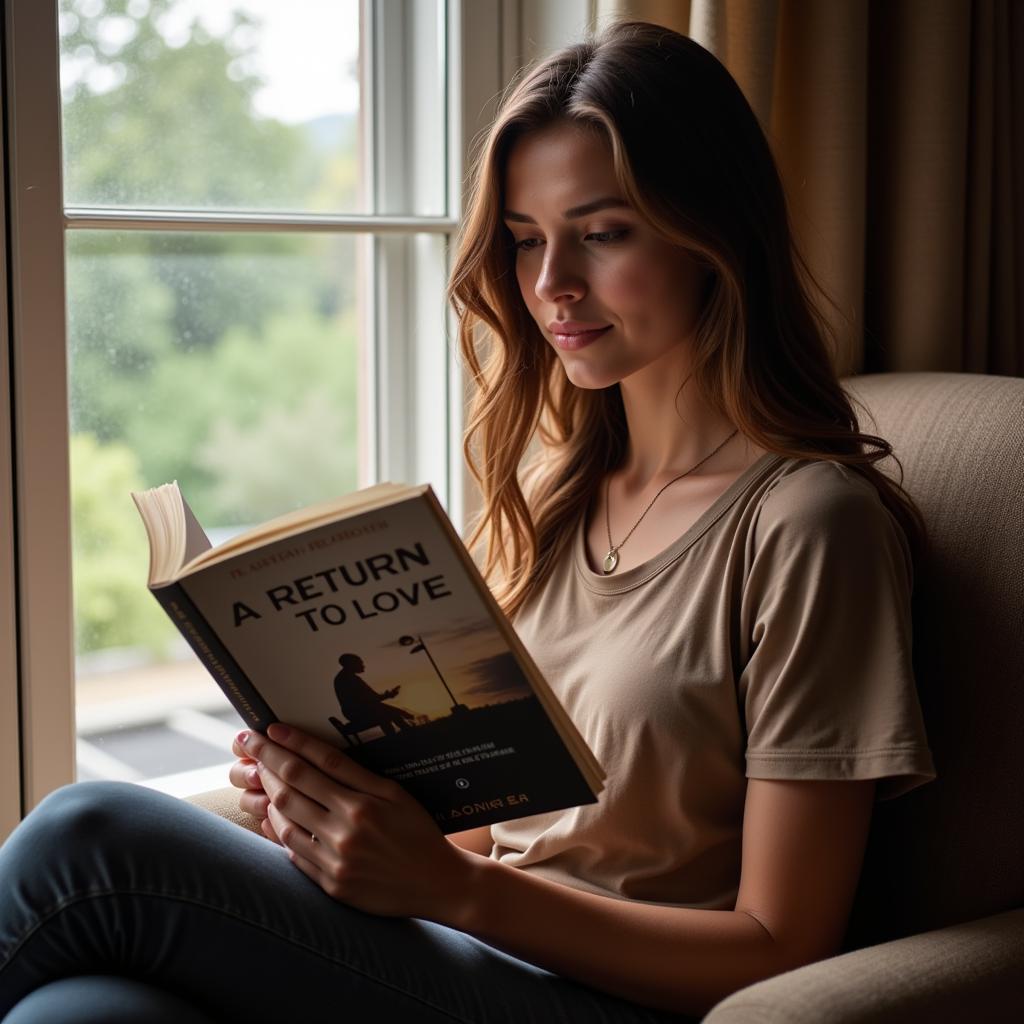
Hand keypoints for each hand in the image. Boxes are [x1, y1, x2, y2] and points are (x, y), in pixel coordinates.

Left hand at [235, 724, 480, 921]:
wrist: (437, 883)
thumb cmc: (418, 831)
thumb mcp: (395, 794)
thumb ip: (356, 776)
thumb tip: (312, 758)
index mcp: (364, 803)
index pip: (316, 763)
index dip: (290, 743)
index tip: (270, 728)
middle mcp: (347, 830)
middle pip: (292, 788)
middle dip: (266, 761)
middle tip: (248, 743)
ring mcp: (336, 860)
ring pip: (284, 822)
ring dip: (267, 796)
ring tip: (260, 777)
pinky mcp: (331, 885)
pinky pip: (293, 854)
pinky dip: (278, 832)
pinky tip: (272, 817)